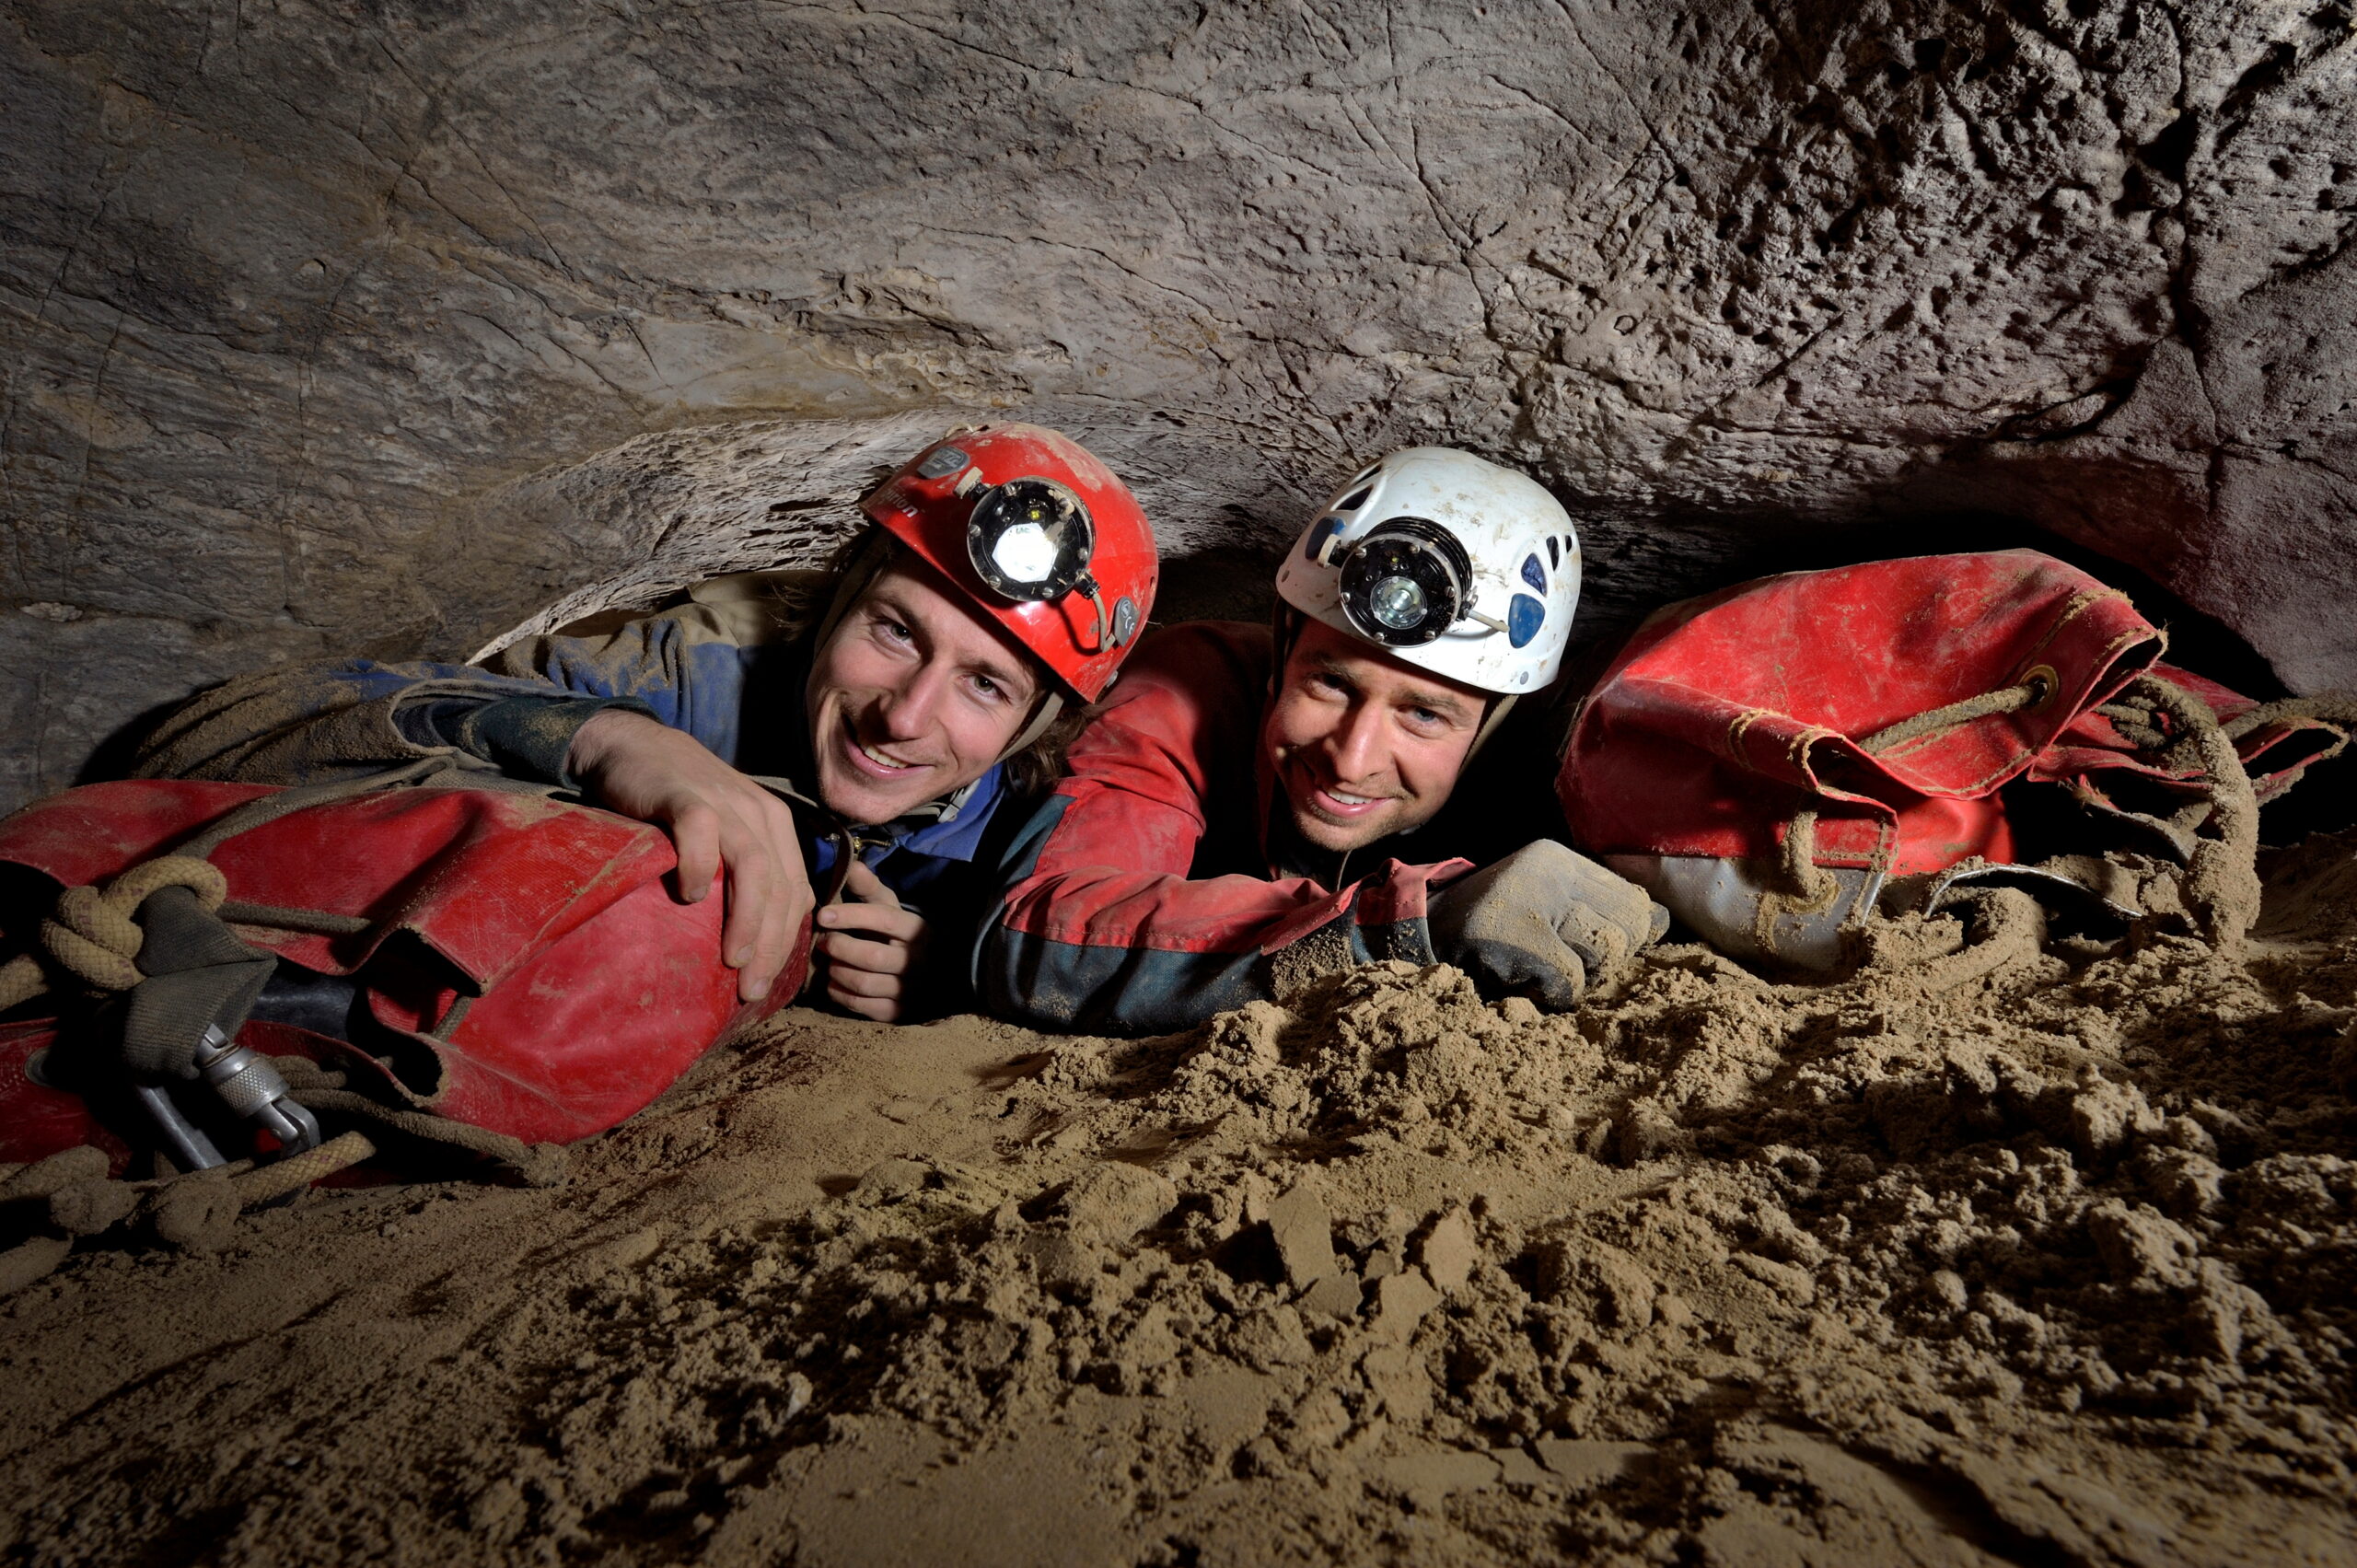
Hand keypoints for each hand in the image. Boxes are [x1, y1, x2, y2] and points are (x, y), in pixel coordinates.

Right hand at [566, 710, 812, 1001]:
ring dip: (747, 919)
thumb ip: (742, 871)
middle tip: (751, 989)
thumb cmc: (675, 801)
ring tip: (733, 959)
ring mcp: (725, 802)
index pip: (796, 892)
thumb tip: (756, 938)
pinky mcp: (686, 796)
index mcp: (775, 825)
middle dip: (772, 944)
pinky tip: (688, 897)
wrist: (631, 745)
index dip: (787, 942)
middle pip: (781, 886)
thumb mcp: (723, 833)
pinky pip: (703, 835)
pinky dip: (700, 869)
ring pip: (755, 866)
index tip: (768, 983)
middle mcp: (759, 813)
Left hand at [814, 858, 930, 1021]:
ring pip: (865, 983)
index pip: (884, 920)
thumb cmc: (898, 931)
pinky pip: (863, 1006)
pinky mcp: (898, 1011)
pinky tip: (834, 984)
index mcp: (916, 928)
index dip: (852, 916)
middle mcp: (917, 960)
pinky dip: (841, 995)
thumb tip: (851, 864)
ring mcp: (909, 988)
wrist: (930, 969)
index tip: (823, 915)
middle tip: (823, 942)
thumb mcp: (889, 906)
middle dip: (840, 948)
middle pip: (872, 956)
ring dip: (837, 972)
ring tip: (829, 963)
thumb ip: (869, 887)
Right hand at [1426, 840, 1667, 1009]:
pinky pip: (1570, 981)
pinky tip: (1522, 983)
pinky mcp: (1514, 933)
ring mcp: (1530, 898)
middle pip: (1628, 926)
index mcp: (1558, 860)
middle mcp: (1548, 869)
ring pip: (1606, 952)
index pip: (1633, 900)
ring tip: (1538, 968)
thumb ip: (1601, 910)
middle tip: (1560, 962)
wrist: (1416, 938)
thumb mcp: (1546, 906)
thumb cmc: (1489, 929)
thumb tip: (1662, 922)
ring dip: (1579, 977)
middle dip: (1604, 959)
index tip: (1592, 951)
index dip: (1628, 936)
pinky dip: (1552, 994)